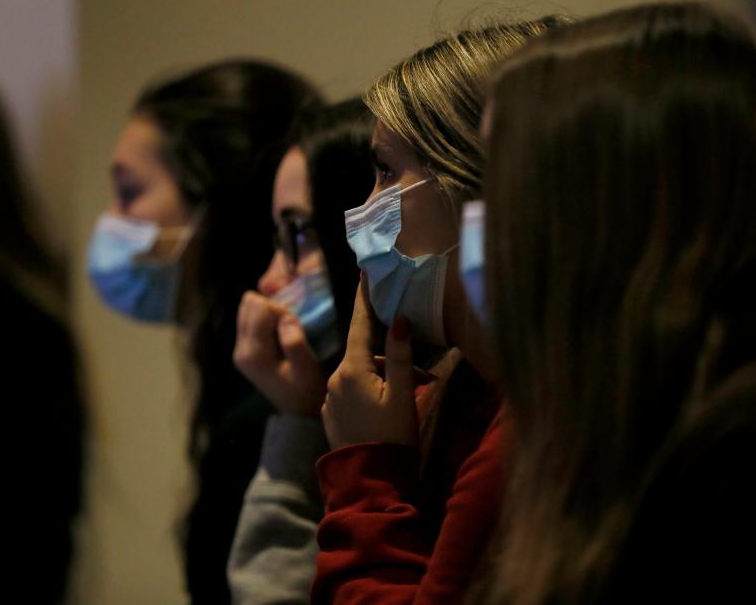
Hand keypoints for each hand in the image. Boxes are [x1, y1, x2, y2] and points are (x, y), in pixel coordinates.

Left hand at [233, 290, 326, 414]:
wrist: (298, 412)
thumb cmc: (306, 391)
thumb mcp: (307, 369)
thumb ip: (295, 343)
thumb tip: (285, 318)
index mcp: (253, 354)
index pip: (260, 309)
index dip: (282, 310)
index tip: (297, 326)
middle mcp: (240, 349)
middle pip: (249, 303)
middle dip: (274, 307)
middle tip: (292, 324)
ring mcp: (240, 349)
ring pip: (247, 307)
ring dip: (269, 310)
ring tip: (286, 326)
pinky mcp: (244, 348)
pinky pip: (250, 317)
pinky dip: (266, 316)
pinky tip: (280, 330)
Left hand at [322, 278, 418, 449]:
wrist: (370, 483)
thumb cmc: (393, 437)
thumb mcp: (403, 394)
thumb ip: (402, 355)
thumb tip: (399, 319)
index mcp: (352, 369)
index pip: (359, 324)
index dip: (364, 298)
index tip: (364, 272)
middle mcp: (335, 379)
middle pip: (365, 353)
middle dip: (392, 357)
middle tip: (425, 375)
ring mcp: (330, 399)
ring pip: (361, 374)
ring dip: (386, 377)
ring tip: (412, 397)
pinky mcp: (332, 416)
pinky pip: (353, 392)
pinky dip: (372, 392)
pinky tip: (389, 409)